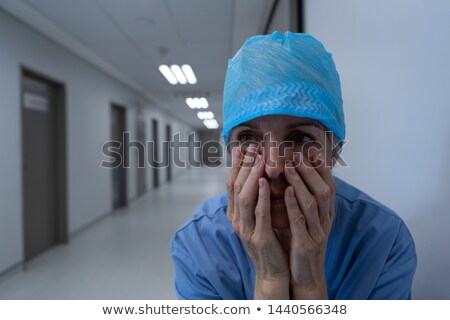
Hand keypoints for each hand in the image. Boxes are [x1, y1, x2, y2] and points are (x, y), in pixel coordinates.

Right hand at [226, 146, 289, 298]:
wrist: (272, 271)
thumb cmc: (268, 241)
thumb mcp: (257, 218)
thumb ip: (254, 199)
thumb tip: (256, 176)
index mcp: (235, 214)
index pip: (231, 184)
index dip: (236, 165)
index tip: (241, 147)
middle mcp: (236, 220)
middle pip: (235, 187)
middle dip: (242, 165)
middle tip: (250, 147)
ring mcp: (246, 229)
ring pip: (244, 197)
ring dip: (250, 176)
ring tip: (258, 159)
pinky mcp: (259, 237)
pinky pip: (259, 213)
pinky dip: (261, 196)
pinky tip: (264, 182)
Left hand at [282, 153, 335, 298]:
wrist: (306, 277)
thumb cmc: (303, 245)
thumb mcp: (309, 221)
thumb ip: (306, 201)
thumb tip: (298, 177)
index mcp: (327, 215)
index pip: (329, 186)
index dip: (321, 168)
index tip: (311, 151)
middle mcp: (325, 222)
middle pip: (324, 190)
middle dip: (311, 170)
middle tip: (297, 153)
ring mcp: (317, 233)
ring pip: (313, 203)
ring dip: (301, 182)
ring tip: (289, 166)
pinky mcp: (305, 245)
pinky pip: (300, 222)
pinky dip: (294, 205)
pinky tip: (286, 192)